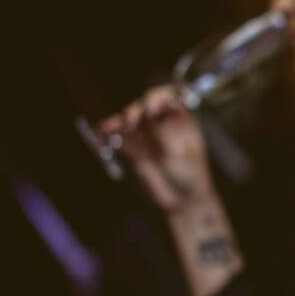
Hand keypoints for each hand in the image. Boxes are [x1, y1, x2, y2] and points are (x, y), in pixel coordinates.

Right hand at [99, 86, 215, 213]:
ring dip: (122, 119)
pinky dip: (111, 131)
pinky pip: (121, 136)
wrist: (182, 199)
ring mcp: (148, 135)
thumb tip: (148, 112)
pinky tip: (104, 129)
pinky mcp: (135, 148)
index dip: (158, 95)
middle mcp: (163, 123)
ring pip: (131, 119)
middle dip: (137, 108)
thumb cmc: (190, 174)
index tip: (151, 103)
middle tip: (132, 119)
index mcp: (181, 119)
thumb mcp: (180, 151)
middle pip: (145, 105)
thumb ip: (163, 130)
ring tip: (117, 125)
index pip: (169, 96)